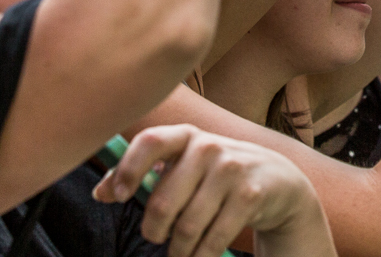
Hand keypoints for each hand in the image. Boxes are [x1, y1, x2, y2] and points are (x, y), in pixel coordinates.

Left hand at [94, 125, 325, 256]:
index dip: (128, 169)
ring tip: (180, 252)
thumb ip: (143, 174)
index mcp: (186, 136)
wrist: (279, 181)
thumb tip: (101, 192)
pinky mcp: (250, 195)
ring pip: (186, 227)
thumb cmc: (218, 174)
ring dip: (179, 250)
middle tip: (158, 238)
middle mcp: (209, 147)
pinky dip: (201, 256)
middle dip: (155, 231)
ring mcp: (232, 169)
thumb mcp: (185, 165)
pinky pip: (212, 239)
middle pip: (162, 202)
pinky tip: (200, 255)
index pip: (150, 142)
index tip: (119, 195)